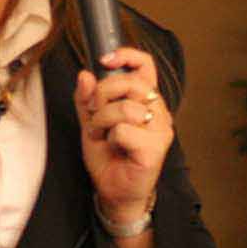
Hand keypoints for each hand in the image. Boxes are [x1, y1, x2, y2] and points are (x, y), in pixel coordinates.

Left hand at [73, 47, 171, 226]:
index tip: (105, 60)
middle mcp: (159, 111)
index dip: (127, 55)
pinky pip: (124, 130)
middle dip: (102, 95)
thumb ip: (87, 98)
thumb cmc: (109, 156)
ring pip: (126, 108)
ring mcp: (160, 130)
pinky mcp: (155, 149)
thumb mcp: (91, 121)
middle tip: (93, 112)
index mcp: (146, 100)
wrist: (114, 191)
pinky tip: (114, 148)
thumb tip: (85, 74)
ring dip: (103, 121)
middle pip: (131, 83)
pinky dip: (111, 138)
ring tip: (101, 134)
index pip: (146, 65)